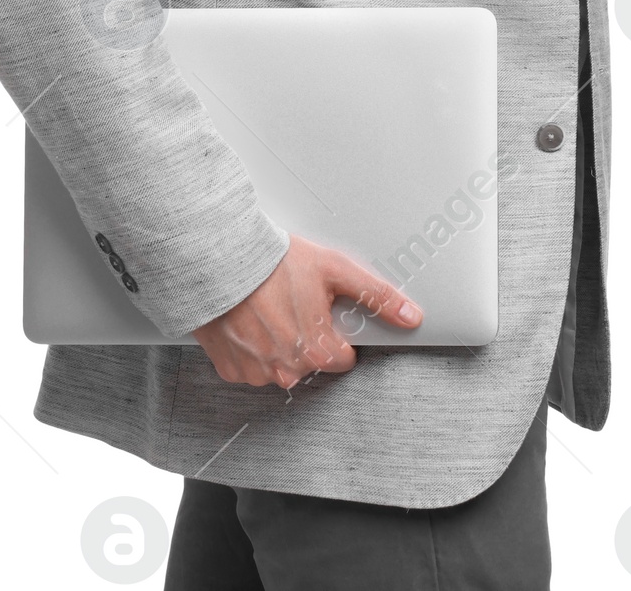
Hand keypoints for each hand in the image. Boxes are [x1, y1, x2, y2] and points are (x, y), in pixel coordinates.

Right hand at [190, 233, 422, 388]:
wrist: (220, 258)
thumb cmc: (274, 263)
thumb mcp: (335, 269)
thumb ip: (376, 295)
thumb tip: (410, 316)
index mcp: (317, 353)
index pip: (343, 358)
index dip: (336, 331)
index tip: (323, 311)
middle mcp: (286, 371)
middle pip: (310, 361)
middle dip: (306, 336)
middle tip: (293, 303)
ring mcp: (256, 373)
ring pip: (279, 364)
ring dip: (278, 342)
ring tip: (269, 307)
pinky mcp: (230, 369)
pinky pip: (250, 364)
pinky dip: (252, 346)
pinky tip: (249, 319)